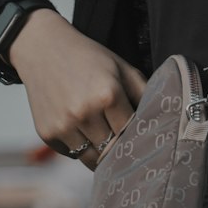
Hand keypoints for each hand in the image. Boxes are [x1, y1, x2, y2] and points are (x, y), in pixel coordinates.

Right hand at [9, 8, 147, 172]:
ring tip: (105, 140)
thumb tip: (163, 116)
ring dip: (100, 153)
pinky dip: (80, 148)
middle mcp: (85, 112)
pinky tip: (82, 130)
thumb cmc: (88, 57)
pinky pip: (72, 154)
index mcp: (108, 93)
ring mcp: (64, 125)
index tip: (142, 139)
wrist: (44, 49)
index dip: (137, 135)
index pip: (131, 131)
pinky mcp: (48, 134)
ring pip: (92, 158)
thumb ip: (143, 91)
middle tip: (127, 149)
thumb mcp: (120, 66)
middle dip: (120, 149)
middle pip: (113, 149)